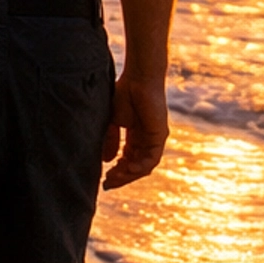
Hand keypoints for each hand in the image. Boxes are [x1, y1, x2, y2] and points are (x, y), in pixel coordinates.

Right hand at [101, 73, 167, 189]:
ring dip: (129, 175)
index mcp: (136, 137)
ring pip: (144, 166)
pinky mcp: (160, 136)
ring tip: (114, 178)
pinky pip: (152, 159)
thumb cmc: (124, 94)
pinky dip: (140, 166)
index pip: (127, 161)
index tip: (103, 179)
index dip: (116, 172)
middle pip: (135, 167)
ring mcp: (154, 140)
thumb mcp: (113, 122)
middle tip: (107, 183)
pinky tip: (128, 169)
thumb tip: (107, 161)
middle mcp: (146, 141)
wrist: (138, 78)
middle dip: (121, 177)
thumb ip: (111, 141)